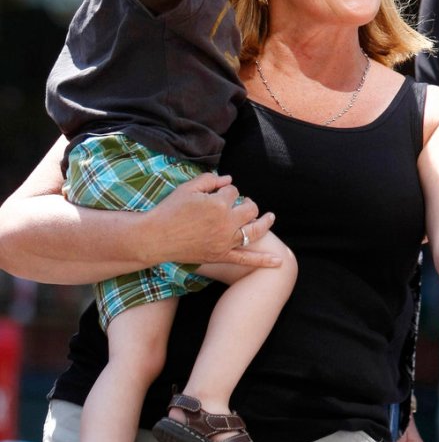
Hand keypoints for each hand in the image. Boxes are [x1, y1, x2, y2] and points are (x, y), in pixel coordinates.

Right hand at [142, 172, 279, 267]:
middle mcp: (226, 223)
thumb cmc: (170, 210)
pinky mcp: (221, 256)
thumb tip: (229, 180)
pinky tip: (279, 261)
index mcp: (219, 204)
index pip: (234, 192)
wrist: (155, 237)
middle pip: (249, 209)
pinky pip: (246, 259)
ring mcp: (225, 241)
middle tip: (243, 203)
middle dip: (247, 203)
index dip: (228, 190)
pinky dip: (263, 261)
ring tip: (269, 217)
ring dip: (264, 222)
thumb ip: (210, 180)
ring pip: (254, 230)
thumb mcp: (188, 188)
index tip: (219, 192)